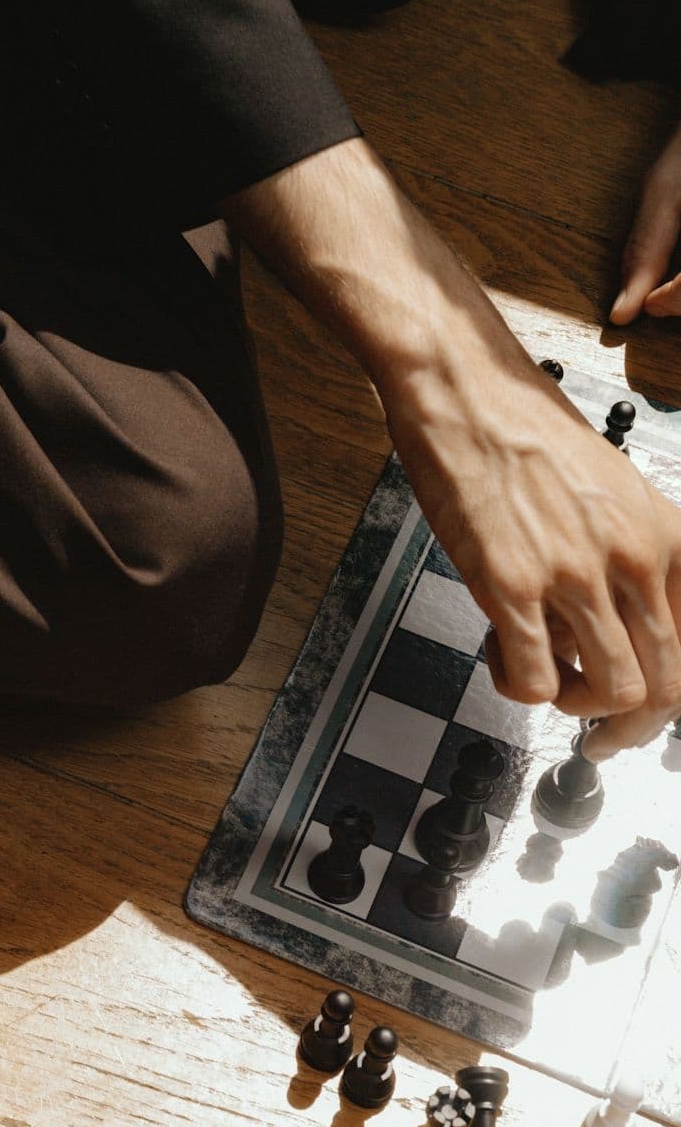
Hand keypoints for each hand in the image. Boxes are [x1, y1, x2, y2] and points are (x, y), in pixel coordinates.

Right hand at [221, 136, 680, 761]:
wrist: (466, 390)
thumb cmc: (527, 434)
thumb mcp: (613, 494)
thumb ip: (629, 562)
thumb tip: (619, 629)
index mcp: (666, 537)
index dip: (670, 697)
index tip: (641, 713)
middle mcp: (633, 559)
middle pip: (665, 685)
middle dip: (629, 727)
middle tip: (598, 736)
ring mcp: (575, 574)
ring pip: (614, 692)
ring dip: (576, 707)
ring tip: (545, 682)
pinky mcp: (512, 584)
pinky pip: (535, 681)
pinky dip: (520, 688)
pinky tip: (500, 656)